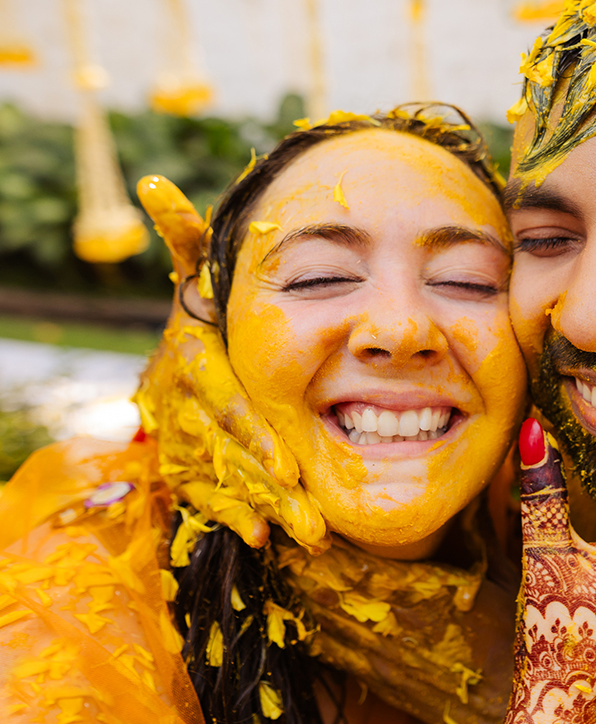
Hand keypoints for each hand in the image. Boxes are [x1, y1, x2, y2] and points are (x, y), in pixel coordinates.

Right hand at [134, 175, 326, 550]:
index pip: (223, 403)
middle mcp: (183, 406)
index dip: (253, 432)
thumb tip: (154, 185)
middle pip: (229, 451)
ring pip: (225, 481)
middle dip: (268, 485)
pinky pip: (209, 499)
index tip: (290, 464)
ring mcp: (183, 441)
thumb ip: (186, 240)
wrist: (170, 363)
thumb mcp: (195, 278)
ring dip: (262, 510)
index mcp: (192, 362)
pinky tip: (264, 538)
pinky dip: (234, 518)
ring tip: (307, 534)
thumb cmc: (201, 320)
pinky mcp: (186, 467)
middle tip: (312, 515)